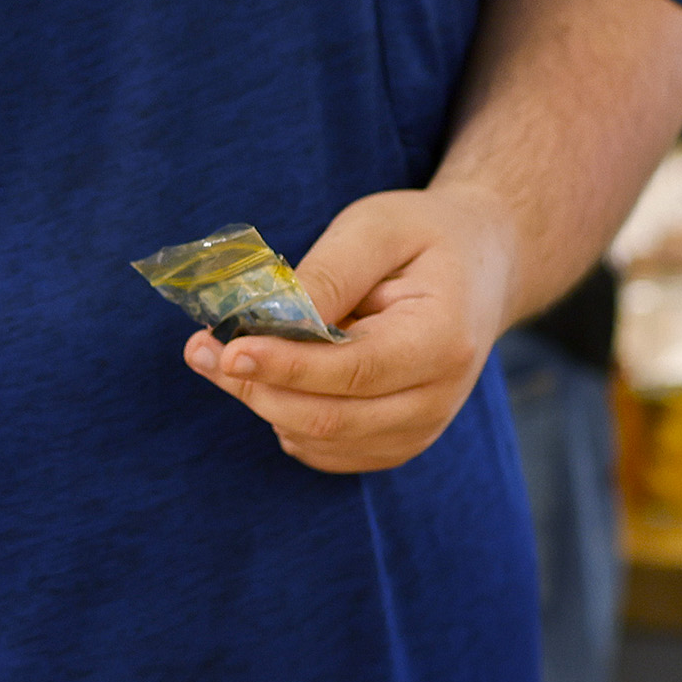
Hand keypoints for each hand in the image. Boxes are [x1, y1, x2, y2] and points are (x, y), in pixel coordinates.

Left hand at [183, 182, 518, 475]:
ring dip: (260, 402)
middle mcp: (437, 399)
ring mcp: (420, 431)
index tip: (228, 348)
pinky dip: (283, 421)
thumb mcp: (377, 228)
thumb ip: (329, 273)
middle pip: (329, 418)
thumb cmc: (424, 237)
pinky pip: (325, 453)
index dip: (286, 366)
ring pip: (319, 441)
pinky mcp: (397, 444)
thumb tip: (271, 319)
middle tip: (199, 348)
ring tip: (218, 355)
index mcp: (442, 341)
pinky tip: (267, 379)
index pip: (354, 371)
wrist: (481, 267)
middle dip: (254, 386)